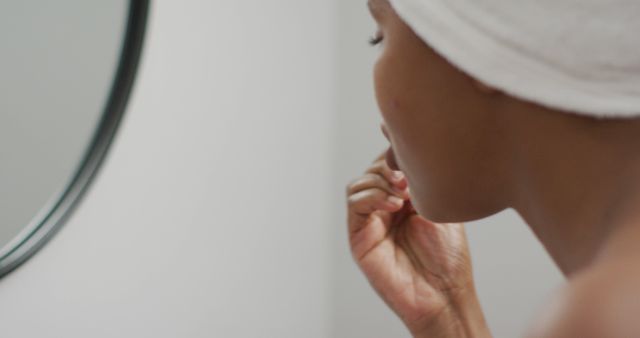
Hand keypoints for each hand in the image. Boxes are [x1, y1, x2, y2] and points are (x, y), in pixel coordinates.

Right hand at [346, 152, 489, 336]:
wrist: (443, 293)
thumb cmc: (448, 257)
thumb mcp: (440, 207)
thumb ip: (424, 181)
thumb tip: (412, 150)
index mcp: (404, 199)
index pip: (389, 164)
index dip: (395, 153)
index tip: (410, 153)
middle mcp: (384, 208)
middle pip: (373, 170)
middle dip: (388, 166)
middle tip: (409, 179)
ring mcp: (370, 222)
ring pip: (360, 184)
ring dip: (380, 181)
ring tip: (404, 193)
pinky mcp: (358, 237)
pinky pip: (354, 204)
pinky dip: (371, 197)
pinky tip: (394, 206)